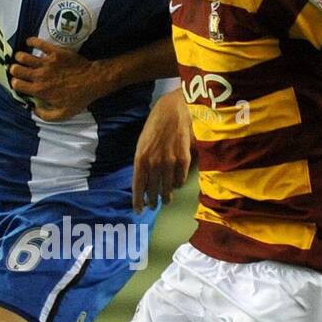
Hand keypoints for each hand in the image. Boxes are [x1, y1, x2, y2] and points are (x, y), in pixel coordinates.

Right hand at [9, 38, 106, 120]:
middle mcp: (40, 75)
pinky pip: (38, 42)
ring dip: (20, 57)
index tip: (18, 83)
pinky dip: (31, 41)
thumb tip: (33, 109)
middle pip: (16, 69)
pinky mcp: (54, 51)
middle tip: (18, 69)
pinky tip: (29, 42)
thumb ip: (44, 115)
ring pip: (23, 56)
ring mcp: (46, 62)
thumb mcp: (62, 114)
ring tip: (22, 58)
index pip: (16, 84)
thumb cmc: (78, 98)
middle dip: (14, 69)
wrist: (93, 81)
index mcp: (40, 90)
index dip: (15, 83)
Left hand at [132, 86, 191, 211]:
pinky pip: (180, 179)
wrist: (173, 110)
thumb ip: (142, 162)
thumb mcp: (142, 143)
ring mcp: (170, 162)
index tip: (138, 210)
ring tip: (166, 199)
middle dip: (153, 201)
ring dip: (166, 196)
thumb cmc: (155, 125)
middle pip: (153, 191)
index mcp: (140, 159)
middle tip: (153, 205)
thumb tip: (144, 180)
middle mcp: (154, 163)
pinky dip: (178, 184)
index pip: (138, 186)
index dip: (138, 201)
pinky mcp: (184, 159)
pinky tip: (176, 184)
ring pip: (168, 188)